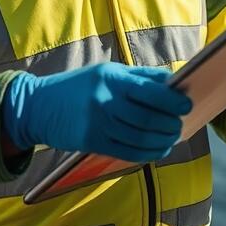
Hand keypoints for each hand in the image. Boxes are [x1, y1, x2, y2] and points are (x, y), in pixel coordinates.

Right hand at [2, 62, 192, 162]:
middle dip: (171, 124)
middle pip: (148, 118)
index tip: (186, 104)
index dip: (173, 101)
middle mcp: (105, 101)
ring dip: (163, 140)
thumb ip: (141, 76)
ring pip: (141, 138)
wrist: (38, 106)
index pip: (151, 91)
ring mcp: (98, 124)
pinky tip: (158, 149)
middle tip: (180, 124)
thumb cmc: (80, 86)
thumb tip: (174, 81)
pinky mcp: (92, 143)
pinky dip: (149, 153)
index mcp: (111, 78)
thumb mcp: (108, 72)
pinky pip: (128, 152)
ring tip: (172, 136)